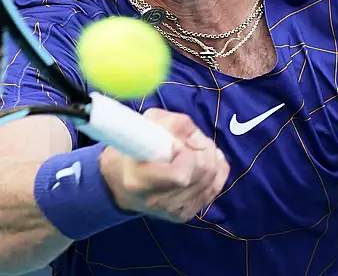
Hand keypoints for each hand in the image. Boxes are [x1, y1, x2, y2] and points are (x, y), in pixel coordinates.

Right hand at [99, 108, 229, 222]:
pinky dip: (216, 172)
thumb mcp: (147, 124)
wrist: (121, 181)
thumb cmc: (133, 147)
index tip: (176, 142)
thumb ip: (173, 124)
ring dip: (211, 158)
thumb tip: (196, 136)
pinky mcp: (185, 215)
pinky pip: (213, 190)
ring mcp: (173, 212)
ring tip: (196, 149)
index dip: (187, 153)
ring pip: (212, 181)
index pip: (180, 174)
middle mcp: (157, 202)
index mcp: (139, 180)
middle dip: (204, 150)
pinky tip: (206, 160)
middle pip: (202, 174)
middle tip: (191, 141)